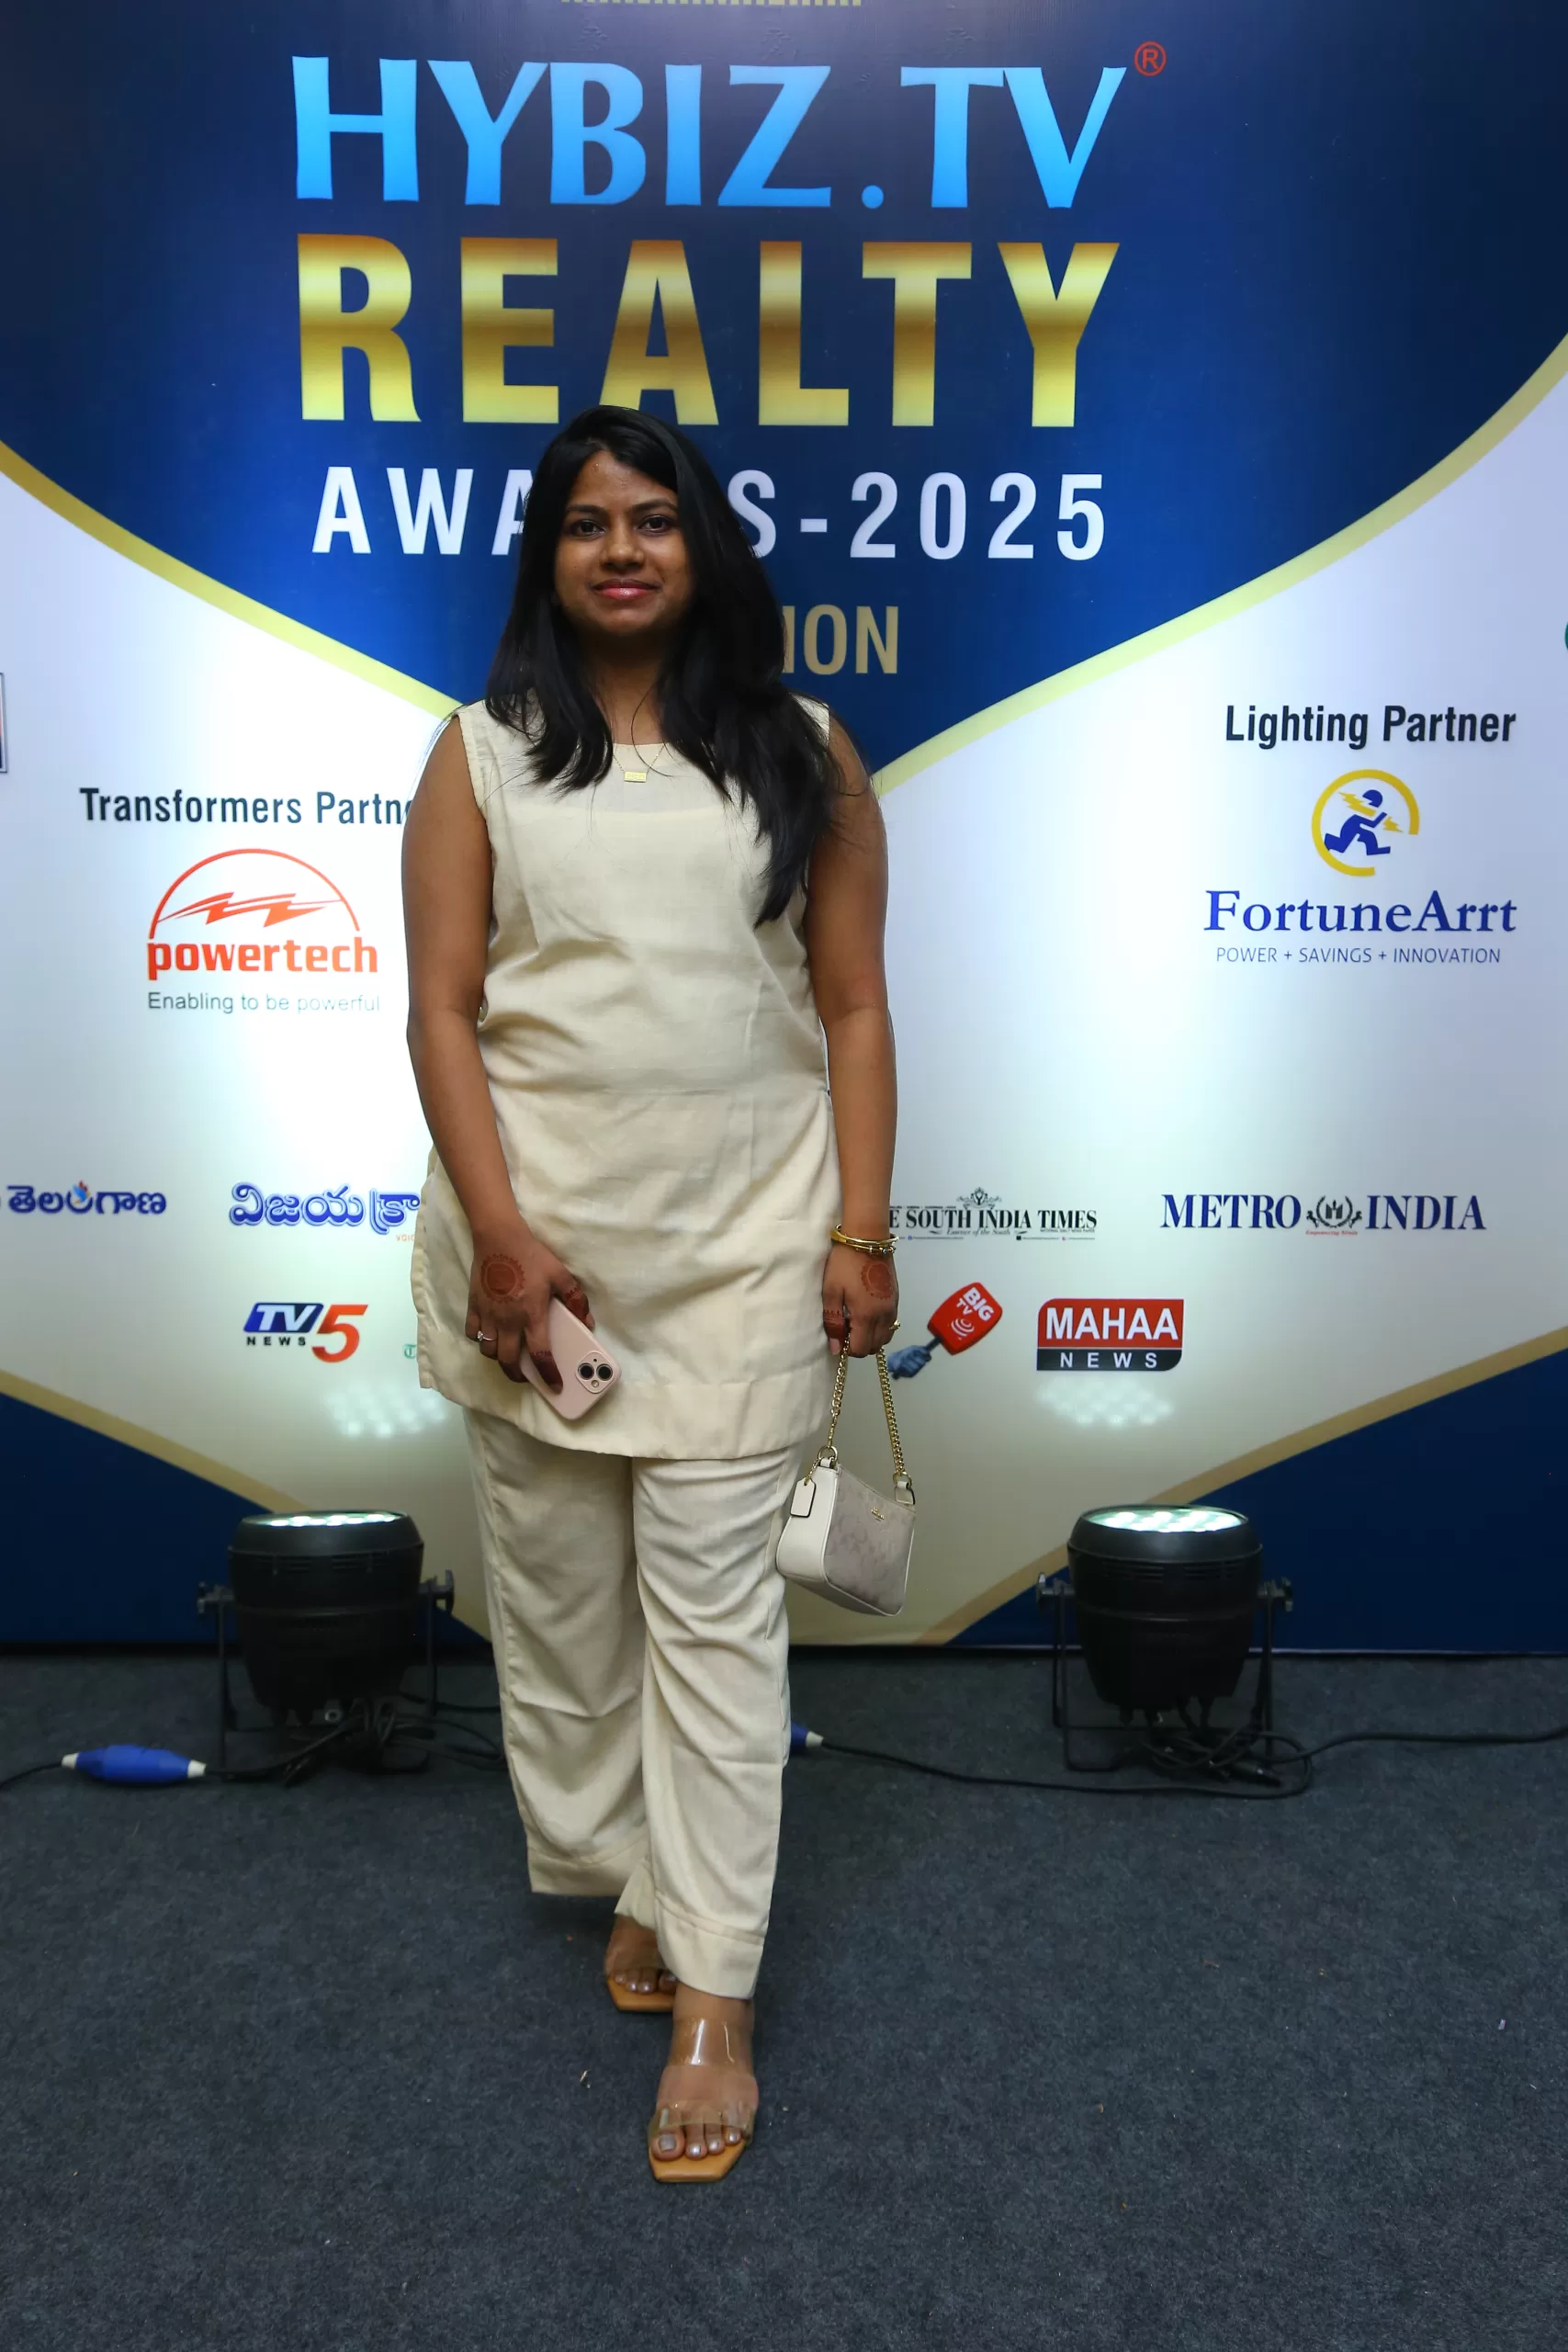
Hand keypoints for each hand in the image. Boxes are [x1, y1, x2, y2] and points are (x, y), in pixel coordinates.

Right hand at [466, 1226, 591, 1387]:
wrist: (499, 1238)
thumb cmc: (531, 1256)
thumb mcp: (561, 1275)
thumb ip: (575, 1300)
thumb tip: (588, 1323)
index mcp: (531, 1314)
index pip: (541, 1354)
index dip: (548, 1374)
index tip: (555, 1386)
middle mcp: (508, 1320)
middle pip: (508, 1361)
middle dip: (518, 1376)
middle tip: (526, 1377)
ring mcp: (488, 1315)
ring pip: (488, 1350)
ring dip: (498, 1359)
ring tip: (508, 1357)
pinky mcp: (474, 1306)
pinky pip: (472, 1332)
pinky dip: (479, 1339)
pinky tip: (489, 1336)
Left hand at [822, 1242, 898, 1358]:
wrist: (867, 1238)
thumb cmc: (844, 1264)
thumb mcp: (831, 1291)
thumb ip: (833, 1321)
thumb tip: (836, 1349)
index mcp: (866, 1316)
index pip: (860, 1349)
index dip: (847, 1348)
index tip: (838, 1334)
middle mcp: (884, 1316)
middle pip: (875, 1347)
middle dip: (859, 1344)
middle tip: (846, 1327)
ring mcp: (893, 1307)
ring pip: (885, 1337)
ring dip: (871, 1336)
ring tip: (856, 1320)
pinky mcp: (896, 1298)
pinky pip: (891, 1324)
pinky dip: (879, 1326)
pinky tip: (867, 1311)